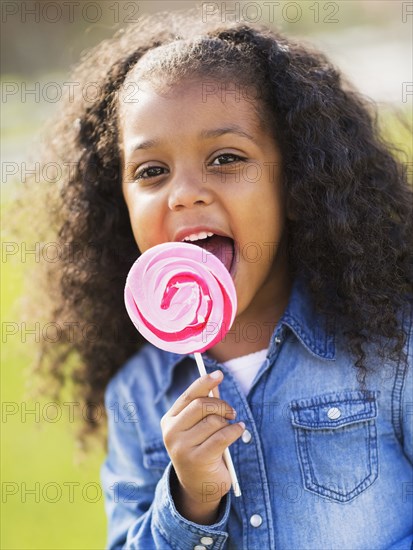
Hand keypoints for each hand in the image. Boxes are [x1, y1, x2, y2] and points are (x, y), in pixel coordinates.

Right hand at [160, 370, 243, 523]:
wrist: (198, 487)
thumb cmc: (201, 449)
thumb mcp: (198, 427)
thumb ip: (204, 407)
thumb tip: (215, 382)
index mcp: (169, 420)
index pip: (189, 395)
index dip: (204, 382)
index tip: (219, 374)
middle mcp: (171, 432)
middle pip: (202, 405)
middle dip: (222, 405)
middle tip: (232, 412)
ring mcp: (181, 447)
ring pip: (213, 421)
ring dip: (228, 422)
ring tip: (232, 427)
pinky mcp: (196, 459)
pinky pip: (222, 437)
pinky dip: (235, 431)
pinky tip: (239, 431)